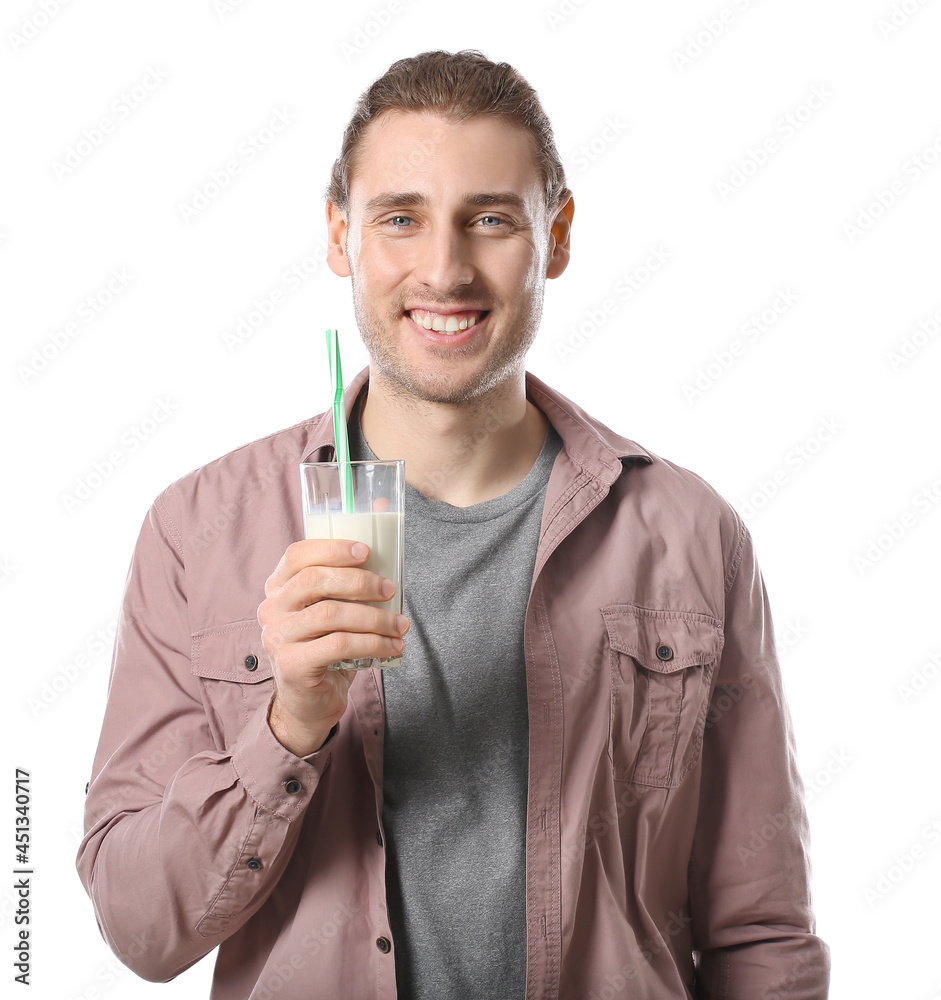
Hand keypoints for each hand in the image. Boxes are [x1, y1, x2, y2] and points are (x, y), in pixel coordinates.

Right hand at [257, 539, 407, 755]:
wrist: (310, 703)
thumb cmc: (326, 651)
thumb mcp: (330, 614)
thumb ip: (343, 590)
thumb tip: (386, 568)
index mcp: (278, 588)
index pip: (297, 555)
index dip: (332, 549)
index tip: (366, 551)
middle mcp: (271, 609)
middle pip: (313, 581)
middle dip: (359, 582)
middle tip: (389, 590)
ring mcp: (278, 637)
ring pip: (330, 614)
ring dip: (374, 618)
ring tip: (399, 625)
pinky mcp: (292, 665)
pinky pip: (339, 645)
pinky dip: (372, 643)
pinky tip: (391, 646)